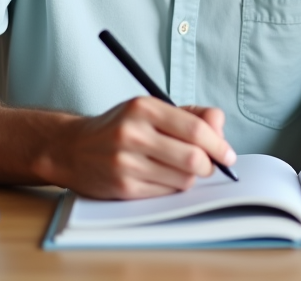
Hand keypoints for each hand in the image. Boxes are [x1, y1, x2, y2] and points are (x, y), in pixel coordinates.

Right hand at [38, 96, 236, 199]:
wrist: (72, 148)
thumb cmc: (119, 127)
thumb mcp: (151, 109)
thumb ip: (190, 115)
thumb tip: (220, 127)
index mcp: (144, 108)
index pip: (195, 129)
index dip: (219, 144)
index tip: (228, 154)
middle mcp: (133, 134)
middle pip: (193, 157)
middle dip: (209, 165)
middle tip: (209, 165)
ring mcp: (126, 162)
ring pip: (182, 178)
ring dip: (191, 177)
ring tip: (181, 169)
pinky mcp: (122, 187)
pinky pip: (165, 192)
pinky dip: (173, 187)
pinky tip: (163, 177)